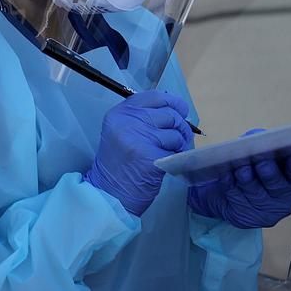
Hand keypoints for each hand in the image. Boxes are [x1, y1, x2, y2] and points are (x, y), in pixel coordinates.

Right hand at [86, 91, 193, 215]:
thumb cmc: (119, 164)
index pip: (155, 96)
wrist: (109, 194)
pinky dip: (176, 157)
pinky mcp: (151, 157)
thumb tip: (174, 108)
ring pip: (175, 133)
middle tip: (180, 139)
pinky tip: (167, 164)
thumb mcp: (123, 132)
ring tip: (172, 153)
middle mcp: (129, 122)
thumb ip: (143, 118)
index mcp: (121, 113)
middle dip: (181, 126)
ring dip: (180, 144)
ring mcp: (140, 138)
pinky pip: (175, 151)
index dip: (172, 102)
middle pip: (169, 114)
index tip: (181, 110)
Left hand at [187, 130, 290, 228]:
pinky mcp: (242, 216)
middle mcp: (281, 199)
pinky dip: (230, 184)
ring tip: (242, 169)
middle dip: (269, 173)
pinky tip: (226, 175)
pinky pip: (235, 198)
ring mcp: (262, 211)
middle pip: (276, 185)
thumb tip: (255, 136)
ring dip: (247, 179)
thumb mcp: (260, 154)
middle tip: (263, 163)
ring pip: (255, 193)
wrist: (227, 194)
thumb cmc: (252, 168)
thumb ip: (261, 143)